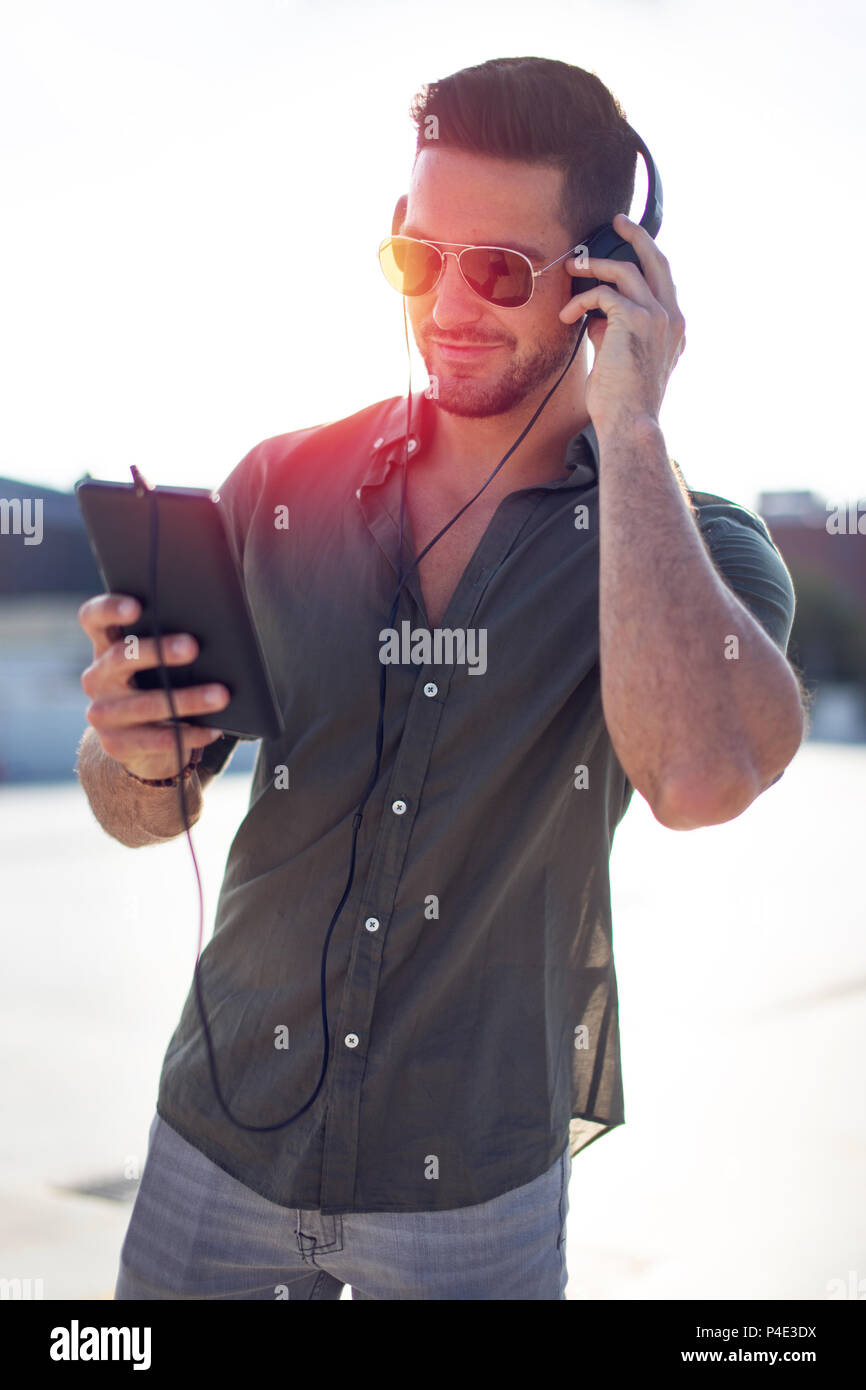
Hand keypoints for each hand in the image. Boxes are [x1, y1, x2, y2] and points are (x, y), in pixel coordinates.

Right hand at [78, 592, 230, 781]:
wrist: (141, 745)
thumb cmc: (157, 687)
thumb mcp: (154, 663)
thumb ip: (168, 639)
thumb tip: (215, 625)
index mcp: (104, 647)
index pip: (93, 618)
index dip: (109, 609)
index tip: (136, 606)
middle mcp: (97, 677)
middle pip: (120, 657)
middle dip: (158, 651)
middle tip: (193, 647)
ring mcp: (102, 713)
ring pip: (145, 704)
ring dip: (186, 699)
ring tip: (220, 695)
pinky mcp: (116, 744)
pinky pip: (158, 739)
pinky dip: (190, 733)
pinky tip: (213, 729)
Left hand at [559, 213, 685, 434]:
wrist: (630, 422)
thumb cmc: (623, 401)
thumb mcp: (621, 359)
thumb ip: (613, 332)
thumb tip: (594, 314)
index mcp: (675, 328)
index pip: (662, 281)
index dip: (644, 260)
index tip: (626, 247)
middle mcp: (673, 317)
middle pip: (657, 260)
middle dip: (636, 235)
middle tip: (616, 220)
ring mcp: (658, 317)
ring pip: (626, 270)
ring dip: (595, 265)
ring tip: (573, 267)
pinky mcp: (635, 319)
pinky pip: (603, 294)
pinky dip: (580, 300)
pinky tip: (566, 316)